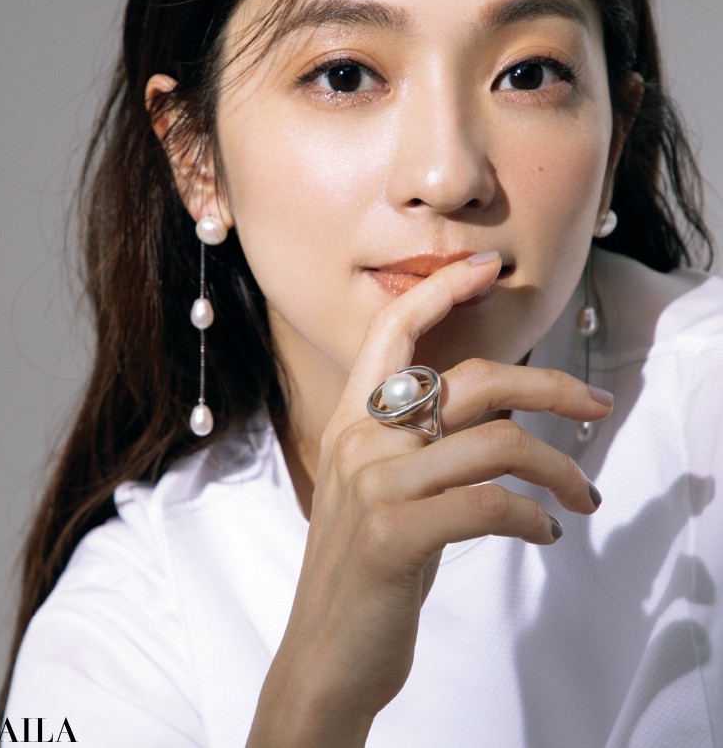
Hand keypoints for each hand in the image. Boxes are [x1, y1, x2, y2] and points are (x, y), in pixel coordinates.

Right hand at [247, 255, 611, 746]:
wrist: (326, 653)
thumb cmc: (366, 568)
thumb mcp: (383, 489)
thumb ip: (422, 444)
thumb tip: (498, 413)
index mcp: (351, 422)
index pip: (391, 332)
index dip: (439, 291)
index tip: (486, 269)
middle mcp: (359, 440)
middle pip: (471, 381)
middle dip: (548, 384)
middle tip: (596, 405)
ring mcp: (375, 484)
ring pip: (497, 442)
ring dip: (558, 470)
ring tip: (581, 496)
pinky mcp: (396, 534)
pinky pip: (491, 504)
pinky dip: (534, 517)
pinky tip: (544, 534)